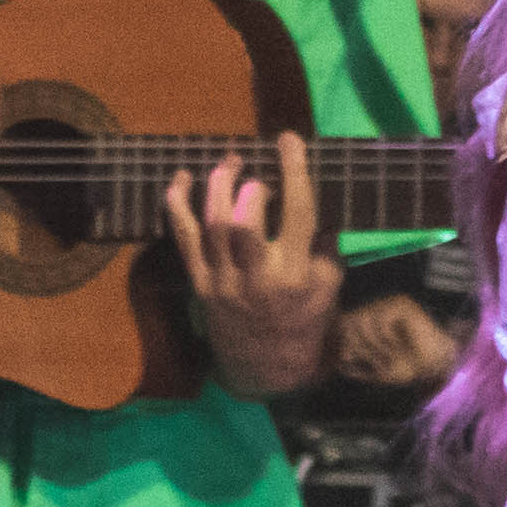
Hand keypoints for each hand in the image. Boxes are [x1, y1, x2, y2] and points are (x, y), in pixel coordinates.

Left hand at [164, 135, 339, 392]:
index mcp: (296, 273)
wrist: (268, 367)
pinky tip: (180, 178)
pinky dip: (177, 204)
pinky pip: (182, 237)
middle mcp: (257, 276)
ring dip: (217, 185)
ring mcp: (222, 280)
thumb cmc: (305, 319)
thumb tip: (313, 196)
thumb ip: (325, 242)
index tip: (289, 139)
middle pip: (244, 221)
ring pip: (212, 224)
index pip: (298, 213)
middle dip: (249, 187)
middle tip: (256, 175)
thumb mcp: (330, 284)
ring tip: (228, 164)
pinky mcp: (198, 282)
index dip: (293, 171)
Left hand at [333, 295, 462, 385]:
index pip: (341, 326)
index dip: (345, 345)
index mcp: (365, 324)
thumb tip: (338, 361)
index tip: (355, 362)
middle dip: (360, 348)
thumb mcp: (376, 371)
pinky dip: (387, 339)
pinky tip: (400, 345)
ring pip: (362, 321)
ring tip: (390, 357)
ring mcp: (386, 305)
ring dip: (374, 346)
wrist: (438, 365)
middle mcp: (373, 310)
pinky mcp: (400, 304)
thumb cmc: (410, 367)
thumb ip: (356, 367)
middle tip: (379, 363)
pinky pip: (380, 321)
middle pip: (348, 323)